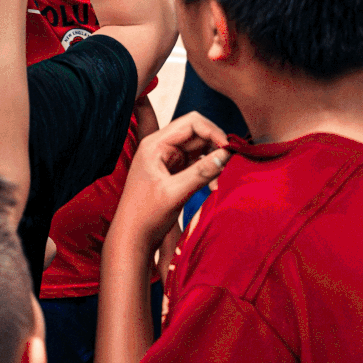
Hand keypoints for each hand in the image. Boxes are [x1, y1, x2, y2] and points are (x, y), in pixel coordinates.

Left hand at [116, 113, 231, 251]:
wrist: (132, 239)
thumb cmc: (145, 216)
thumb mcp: (175, 193)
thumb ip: (202, 172)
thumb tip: (226, 155)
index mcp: (155, 144)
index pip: (191, 123)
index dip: (213, 132)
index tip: (229, 149)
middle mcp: (161, 147)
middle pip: (197, 133)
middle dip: (216, 146)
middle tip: (230, 163)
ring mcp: (167, 159)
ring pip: (200, 148)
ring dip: (214, 160)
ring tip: (222, 178)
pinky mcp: (173, 172)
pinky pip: (197, 163)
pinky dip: (208, 171)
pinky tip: (214, 186)